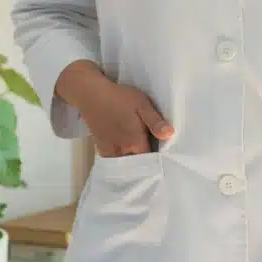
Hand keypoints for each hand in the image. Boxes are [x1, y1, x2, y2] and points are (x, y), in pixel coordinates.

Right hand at [56, 61, 173, 156]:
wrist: (92, 96)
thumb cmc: (120, 98)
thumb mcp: (142, 104)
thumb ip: (155, 121)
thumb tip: (170, 135)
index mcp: (135, 143)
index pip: (151, 161)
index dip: (159, 160)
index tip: (166, 158)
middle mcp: (122, 152)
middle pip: (138, 166)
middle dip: (147, 165)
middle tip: (156, 159)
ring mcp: (110, 152)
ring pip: (126, 165)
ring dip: (134, 165)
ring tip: (142, 158)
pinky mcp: (101, 149)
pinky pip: (114, 162)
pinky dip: (122, 162)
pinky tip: (127, 155)